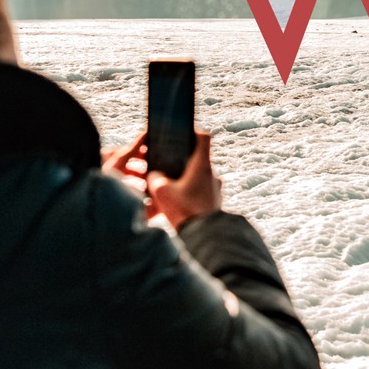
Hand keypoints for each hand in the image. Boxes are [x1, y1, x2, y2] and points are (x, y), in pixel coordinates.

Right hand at [104, 131, 221, 228]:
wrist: (203, 237)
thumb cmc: (184, 210)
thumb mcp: (161, 191)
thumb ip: (154, 178)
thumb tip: (154, 176)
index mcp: (202, 165)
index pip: (203, 138)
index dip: (192, 132)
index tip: (181, 134)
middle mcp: (212, 175)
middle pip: (196, 160)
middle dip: (180, 162)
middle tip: (164, 166)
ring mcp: (214, 189)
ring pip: (197, 178)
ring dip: (183, 180)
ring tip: (167, 188)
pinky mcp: (213, 203)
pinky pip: (199, 194)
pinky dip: (188, 195)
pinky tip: (174, 203)